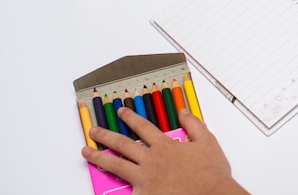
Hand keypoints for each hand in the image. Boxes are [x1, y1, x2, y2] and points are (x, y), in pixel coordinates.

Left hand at [81, 107, 248, 194]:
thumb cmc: (211, 173)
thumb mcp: (207, 142)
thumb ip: (193, 124)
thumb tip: (183, 112)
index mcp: (165, 146)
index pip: (143, 126)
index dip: (130, 117)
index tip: (121, 111)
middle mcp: (151, 160)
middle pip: (122, 144)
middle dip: (106, 135)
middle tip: (94, 130)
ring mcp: (145, 179)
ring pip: (116, 164)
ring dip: (99, 157)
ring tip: (86, 152)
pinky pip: (124, 191)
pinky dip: (112, 190)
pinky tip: (102, 188)